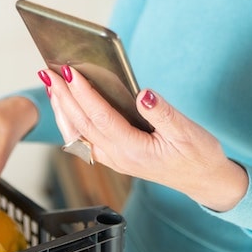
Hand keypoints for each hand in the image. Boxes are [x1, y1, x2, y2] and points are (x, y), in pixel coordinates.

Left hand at [39, 65, 247, 211]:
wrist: (204, 180)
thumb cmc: (198, 155)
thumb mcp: (188, 133)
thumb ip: (164, 113)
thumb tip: (143, 94)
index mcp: (134, 150)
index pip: (101, 117)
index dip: (84, 93)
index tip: (70, 72)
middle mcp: (118, 157)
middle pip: (82, 124)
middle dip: (63, 96)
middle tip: (48, 71)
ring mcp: (114, 159)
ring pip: (78, 134)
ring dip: (62, 109)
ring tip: (50, 85)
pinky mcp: (115, 157)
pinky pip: (84, 140)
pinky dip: (71, 122)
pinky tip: (65, 108)